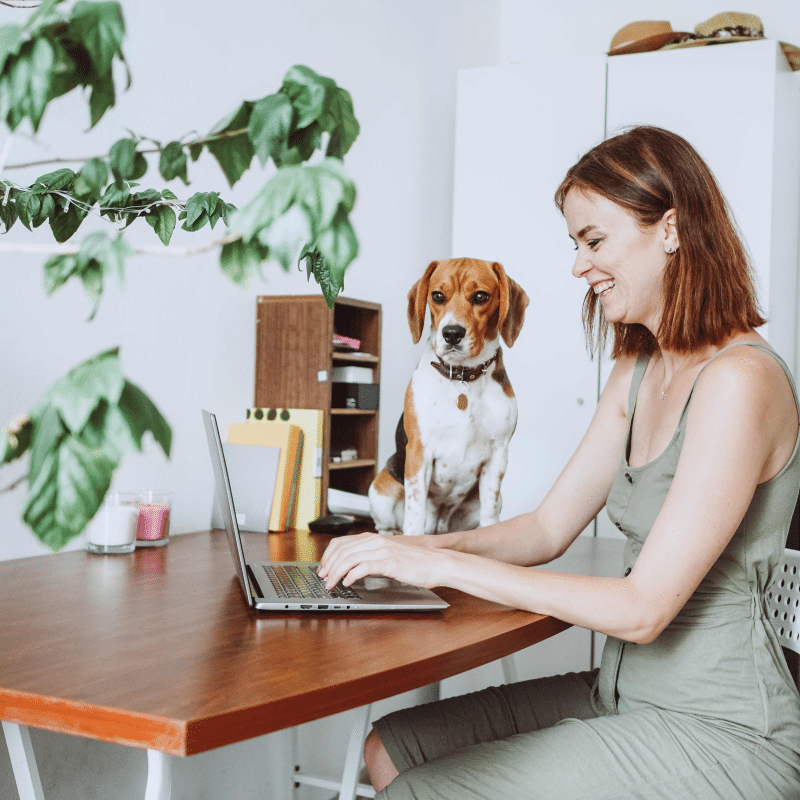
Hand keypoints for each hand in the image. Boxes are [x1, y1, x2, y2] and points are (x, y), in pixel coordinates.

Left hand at [317, 532, 450, 589]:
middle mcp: (375, 541)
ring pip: (349, 558)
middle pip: (341, 550)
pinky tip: (348, 583)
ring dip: (336, 572)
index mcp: (373, 539)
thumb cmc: (414, 562)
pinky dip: (351, 576)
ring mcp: (382, 551)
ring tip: (331, 584)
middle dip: (328, 566)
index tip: (322, 568)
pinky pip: (363, 567)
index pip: (340, 543)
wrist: (436, 563)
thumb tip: (352, 567)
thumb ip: (371, 557)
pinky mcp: (389, 562)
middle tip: (323, 579)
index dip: (327, 556)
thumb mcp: (388, 555)